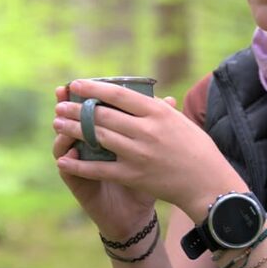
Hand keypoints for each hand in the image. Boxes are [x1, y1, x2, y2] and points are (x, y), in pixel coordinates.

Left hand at [53, 79, 247, 222]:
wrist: (208, 184)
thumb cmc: (198, 150)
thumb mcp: (180, 121)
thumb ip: (159, 108)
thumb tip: (142, 95)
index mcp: (158, 113)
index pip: (120, 95)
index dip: (95, 88)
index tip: (77, 83)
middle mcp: (146, 130)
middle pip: (103, 115)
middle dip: (77, 109)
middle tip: (59, 105)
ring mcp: (138, 154)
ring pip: (97, 138)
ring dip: (73, 130)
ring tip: (58, 123)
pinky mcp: (133, 176)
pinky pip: (99, 169)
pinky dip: (79, 164)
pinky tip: (63, 159)